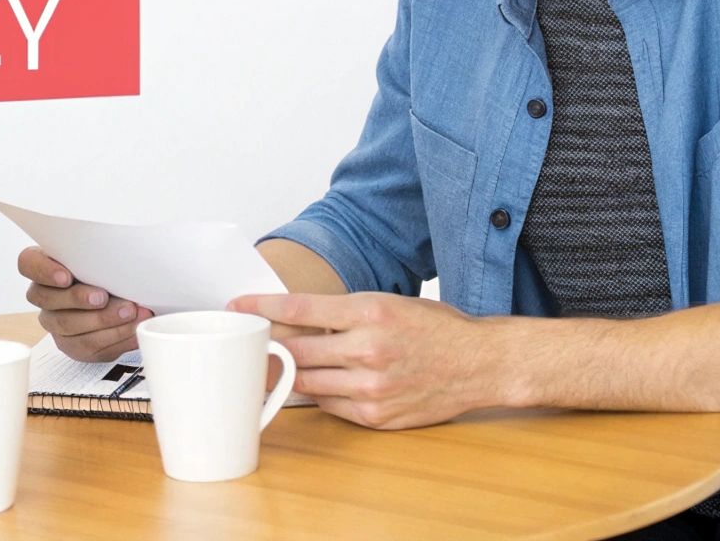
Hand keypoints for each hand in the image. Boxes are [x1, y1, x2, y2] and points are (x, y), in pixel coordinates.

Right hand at [17, 246, 154, 361]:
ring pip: (68, 326)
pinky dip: (115, 336)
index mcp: (43, 265)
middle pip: (47, 299)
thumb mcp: (99, 257)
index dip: (43, 271)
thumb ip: (99, 253)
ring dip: (102, 320)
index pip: (28, 264)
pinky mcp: (72, 345)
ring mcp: (54, 322)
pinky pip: (88, 345)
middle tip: (103, 297)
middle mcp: (42, 295)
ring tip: (128, 312)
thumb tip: (121, 251)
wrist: (120, 299)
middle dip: (78, 299)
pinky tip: (133, 328)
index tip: (66, 276)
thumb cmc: (105, 270)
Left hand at [228, 292, 505, 429]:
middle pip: (295, 350)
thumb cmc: (436, 328)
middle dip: (269, 346)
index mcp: (370, 312)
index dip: (262, 307)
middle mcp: (368, 349)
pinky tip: (324, 382)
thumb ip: (344, 313)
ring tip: (283, 363)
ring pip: (307, 381)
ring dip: (292, 372)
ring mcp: (371, 387)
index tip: (238, 306)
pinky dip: (321, 394)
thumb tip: (297, 319)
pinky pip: (329, 405)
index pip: (300, 309)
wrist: (481, 363)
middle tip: (253, 342)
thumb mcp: (389, 303)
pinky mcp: (376, 415)